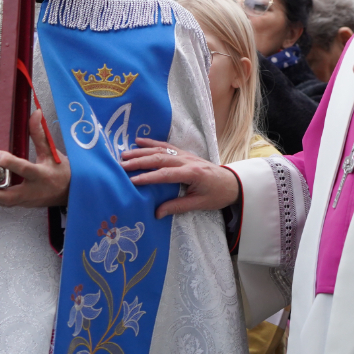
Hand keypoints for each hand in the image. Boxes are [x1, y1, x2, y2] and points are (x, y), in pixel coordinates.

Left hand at [0, 110, 69, 207]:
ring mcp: (28, 200)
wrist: (71, 192)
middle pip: (11, 195)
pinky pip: (6, 203)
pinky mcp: (23, 204)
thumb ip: (40, 134)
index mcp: (43, 175)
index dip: (11, 163)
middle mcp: (34, 190)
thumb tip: (36, 113)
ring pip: (6, 202)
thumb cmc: (63, 172)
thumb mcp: (52, 152)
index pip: (25, 169)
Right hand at [121, 138, 239, 217]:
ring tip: (124, 154)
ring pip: (160, 150)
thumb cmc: (217, 195)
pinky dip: (151, 142)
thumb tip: (157, 212)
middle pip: (159, 159)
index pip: (165, 175)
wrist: (232, 182)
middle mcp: (186, 161)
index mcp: (191, 174)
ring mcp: (184, 155)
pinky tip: (139, 141)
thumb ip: (178, 206)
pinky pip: (165, 146)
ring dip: (141, 151)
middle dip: (139, 161)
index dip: (148, 177)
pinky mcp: (183, 153)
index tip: (132, 181)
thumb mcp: (200, 204)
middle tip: (122, 165)